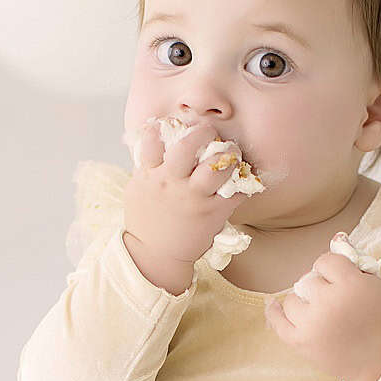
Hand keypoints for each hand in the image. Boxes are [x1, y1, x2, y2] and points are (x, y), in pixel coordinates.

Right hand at [121, 116, 250, 267]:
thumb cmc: (146, 222)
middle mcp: (171, 182)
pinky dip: (242, 186)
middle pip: (189, 146)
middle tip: (211, 132)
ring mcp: (192, 197)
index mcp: (150, 175)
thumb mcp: (138, 190)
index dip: (164, 126)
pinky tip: (240, 183)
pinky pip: (234, 192)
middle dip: (204, 132)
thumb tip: (153, 147)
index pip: (152, 139)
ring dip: (229, 156)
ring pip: (217, 166)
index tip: (176, 125)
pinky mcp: (211, 212)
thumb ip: (147, 168)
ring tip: (232, 155)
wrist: (154, 255)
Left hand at [263, 238, 380, 380]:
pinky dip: (274, 311)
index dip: (333, 269)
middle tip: (334, 302)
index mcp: (351, 285)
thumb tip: (336, 236)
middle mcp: (328, 303)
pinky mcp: (300, 342)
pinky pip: (276, 321)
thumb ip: (354, 261)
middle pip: (308, 279)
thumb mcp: (376, 285)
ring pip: (291, 299)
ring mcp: (311, 324)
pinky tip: (274, 305)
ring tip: (320, 313)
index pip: (325, 261)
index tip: (341, 280)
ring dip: (303, 302)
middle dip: (320, 287)